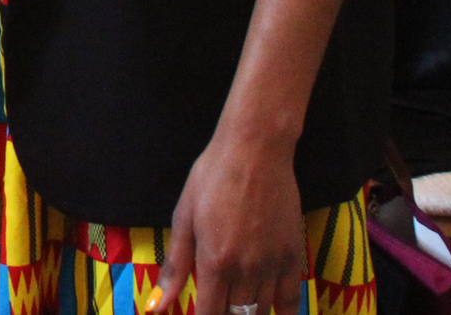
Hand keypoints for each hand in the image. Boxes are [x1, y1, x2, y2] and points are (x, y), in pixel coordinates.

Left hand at [153, 130, 304, 314]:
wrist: (255, 152)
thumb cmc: (211, 178)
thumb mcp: (184, 218)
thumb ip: (175, 267)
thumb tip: (156, 306)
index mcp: (214, 261)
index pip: (210, 314)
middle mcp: (246, 270)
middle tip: (216, 305)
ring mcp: (273, 264)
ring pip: (262, 311)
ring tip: (237, 308)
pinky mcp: (293, 256)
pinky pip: (291, 299)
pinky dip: (282, 313)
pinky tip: (271, 314)